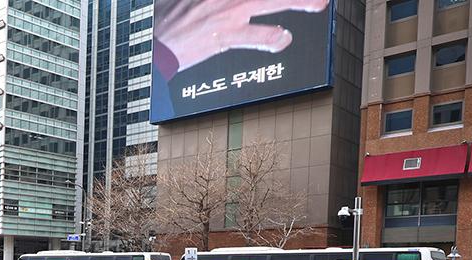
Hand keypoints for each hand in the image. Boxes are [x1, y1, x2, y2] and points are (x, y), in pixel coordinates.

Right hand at [155, 0, 329, 73]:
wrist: (152, 43)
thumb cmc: (169, 18)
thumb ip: (211, 0)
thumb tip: (219, 3)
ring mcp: (228, 11)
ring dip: (300, 0)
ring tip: (319, 3)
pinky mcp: (225, 35)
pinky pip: (258, 36)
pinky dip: (274, 38)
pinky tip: (283, 38)